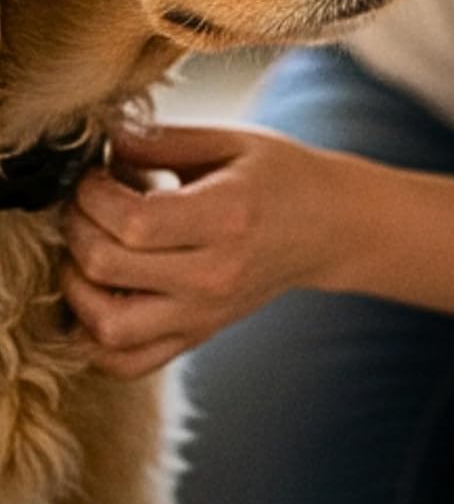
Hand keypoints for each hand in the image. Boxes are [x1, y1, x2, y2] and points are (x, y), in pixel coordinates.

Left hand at [61, 124, 342, 378]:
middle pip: (110, 267)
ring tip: (81, 250)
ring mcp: (204, 314)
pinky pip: (128, 363)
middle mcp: (213, 275)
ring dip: (75, 288)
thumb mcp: (232, 142)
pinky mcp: (198, 336)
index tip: (91, 174)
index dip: (93, 196)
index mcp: (226, 217)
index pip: (134, 222)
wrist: (328, 227)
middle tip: (80, 203)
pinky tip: (95, 299)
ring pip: (108, 328)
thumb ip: (164, 141)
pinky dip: (95, 341)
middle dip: (75, 228)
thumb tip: (102, 140)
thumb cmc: (281, 175)